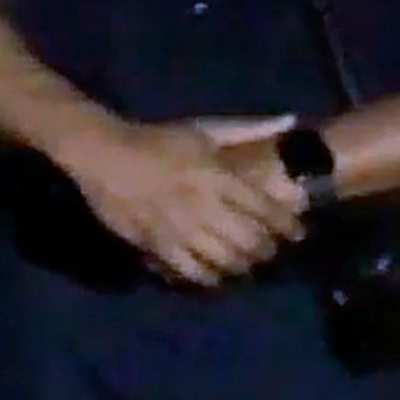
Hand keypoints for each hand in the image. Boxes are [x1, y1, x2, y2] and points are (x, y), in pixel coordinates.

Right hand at [58, 115, 305, 287]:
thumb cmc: (155, 140)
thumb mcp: (202, 129)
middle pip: (251, 242)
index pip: (266, 211)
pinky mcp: (157, 245)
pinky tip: (213, 276)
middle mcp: (204, 206)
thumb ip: (247, 128)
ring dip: (241, 267)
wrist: (103, 154)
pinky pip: (191, 272)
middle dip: (267, 251)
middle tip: (269, 251)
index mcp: (217, 177)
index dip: (288, 227)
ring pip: (225, 261)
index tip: (296, 233)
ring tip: (243, 264)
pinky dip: (208, 278)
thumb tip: (289, 121)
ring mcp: (180, 229)